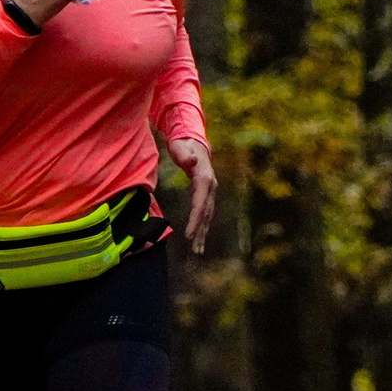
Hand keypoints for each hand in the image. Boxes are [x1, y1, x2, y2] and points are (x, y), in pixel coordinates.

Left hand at [169, 137, 217, 252]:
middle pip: (205, 213)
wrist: (192, 140)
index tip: (189, 235)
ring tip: (197, 250)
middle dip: (200, 232)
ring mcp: (210, 190)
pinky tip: (198, 237)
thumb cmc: (183, 145)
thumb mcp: (181, 147)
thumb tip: (192, 161)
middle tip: (195, 250)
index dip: (195, 220)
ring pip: (207, 215)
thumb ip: (185, 155)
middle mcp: (210, 186)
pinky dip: (201, 225)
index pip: (200, 203)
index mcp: (204, 178)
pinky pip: (204, 211)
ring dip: (202, 232)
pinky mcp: (206, 193)